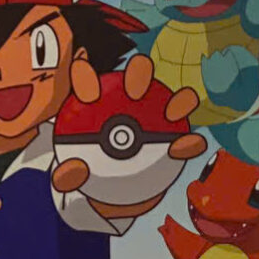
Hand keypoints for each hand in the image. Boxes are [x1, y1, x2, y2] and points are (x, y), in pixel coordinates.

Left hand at [50, 55, 205, 210]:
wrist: (115, 189)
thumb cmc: (92, 168)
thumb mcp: (76, 172)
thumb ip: (70, 173)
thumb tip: (67, 175)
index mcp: (100, 105)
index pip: (91, 86)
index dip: (86, 77)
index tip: (79, 69)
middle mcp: (132, 103)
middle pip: (137, 80)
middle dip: (138, 76)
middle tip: (134, 90)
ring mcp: (156, 120)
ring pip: (171, 103)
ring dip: (175, 102)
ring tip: (172, 112)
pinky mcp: (173, 142)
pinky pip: (184, 142)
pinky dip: (188, 144)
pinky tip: (190, 145)